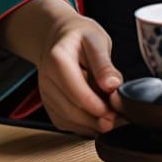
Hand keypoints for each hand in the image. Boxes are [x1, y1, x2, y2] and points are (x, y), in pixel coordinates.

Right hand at [0, 0, 122, 137]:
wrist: (60, 36)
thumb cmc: (80, 36)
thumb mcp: (97, 40)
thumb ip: (104, 64)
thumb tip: (113, 86)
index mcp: (57, 59)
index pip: (78, 93)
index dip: (99, 107)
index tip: (116, 111)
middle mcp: (46, 78)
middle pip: (72, 111)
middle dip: (96, 120)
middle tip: (117, 119)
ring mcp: (45, 93)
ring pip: (67, 120)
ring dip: (90, 125)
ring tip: (110, 120)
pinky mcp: (48, 103)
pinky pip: (64, 122)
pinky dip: (81, 125)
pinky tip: (96, 119)